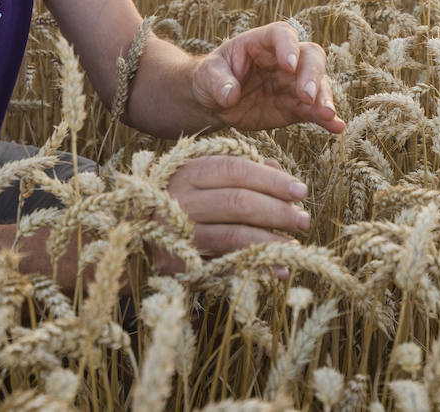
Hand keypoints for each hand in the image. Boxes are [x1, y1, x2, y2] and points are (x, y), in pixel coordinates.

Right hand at [154, 155, 310, 273]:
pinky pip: (224, 264)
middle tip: (304, 220)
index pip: (235, 170)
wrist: (135, 232)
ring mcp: (177, 233)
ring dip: (270, 241)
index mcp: (189, 171)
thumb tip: (279, 170)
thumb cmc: (182, 200)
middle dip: (277, 211)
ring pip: (232, 235)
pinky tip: (277, 270)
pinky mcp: (179, 262)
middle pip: (237, 202)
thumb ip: (241, 171)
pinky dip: (255, 268)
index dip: (270, 180)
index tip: (300, 190)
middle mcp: (180, 199)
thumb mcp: (205, 178)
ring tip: (295, 246)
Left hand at [191, 22, 344, 133]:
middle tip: (307, 95)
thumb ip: (218, 81)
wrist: (215, 102)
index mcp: (262, 42)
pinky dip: (327, 119)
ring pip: (319, 84)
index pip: (282, 35)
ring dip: (324, 98)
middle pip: (310, 57)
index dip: (288, 47)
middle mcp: (285, 59)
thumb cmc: (211, 78)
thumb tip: (230, 94)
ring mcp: (294, 83)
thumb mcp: (206, 75)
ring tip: (327, 114)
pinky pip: (315, 111)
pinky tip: (336, 127)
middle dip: (312, 75)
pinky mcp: (297, 107)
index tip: (288, 65)